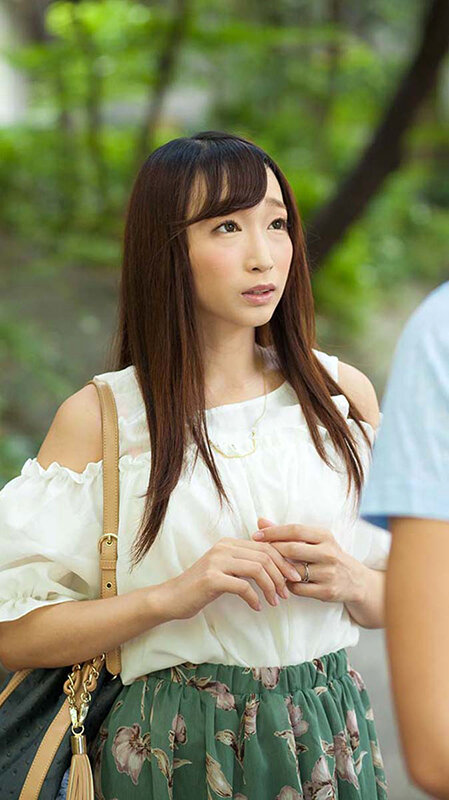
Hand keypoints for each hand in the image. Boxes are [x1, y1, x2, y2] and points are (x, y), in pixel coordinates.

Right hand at [158, 535, 303, 620]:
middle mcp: (224, 547)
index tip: (293, 577)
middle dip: (281, 575)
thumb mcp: (225, 571)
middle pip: (265, 556)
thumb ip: (244, 565)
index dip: (283, 561)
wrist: (173, 598)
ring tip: (274, 601)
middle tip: (287, 593)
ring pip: (257, 569)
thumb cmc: (201, 587)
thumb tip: (276, 570)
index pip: (265, 546)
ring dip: (271, 587)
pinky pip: (243, 586)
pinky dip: (254, 598)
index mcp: (229, 543)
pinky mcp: (212, 578)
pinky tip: (257, 607)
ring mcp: (217, 561)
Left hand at [252, 517, 365, 604]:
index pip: (295, 530)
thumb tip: (260, 522)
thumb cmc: (328, 556)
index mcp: (325, 536)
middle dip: (272, 550)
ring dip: (279, 570)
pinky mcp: (328, 591)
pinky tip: (284, 582)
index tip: (256, 535)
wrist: (356, 581)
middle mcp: (329, 553)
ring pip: (293, 571)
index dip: (273, 532)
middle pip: (292, 549)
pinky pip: (298, 589)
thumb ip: (286, 532)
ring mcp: (329, 573)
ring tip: (269, 568)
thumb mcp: (314, 541)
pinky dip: (287, 585)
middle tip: (257, 552)